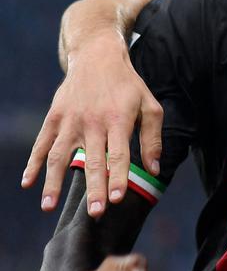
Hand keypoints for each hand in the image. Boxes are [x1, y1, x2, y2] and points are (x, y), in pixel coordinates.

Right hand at [22, 34, 162, 216]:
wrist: (98, 57)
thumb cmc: (128, 86)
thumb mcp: (149, 106)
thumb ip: (152, 138)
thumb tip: (155, 169)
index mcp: (118, 120)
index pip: (119, 155)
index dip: (118, 178)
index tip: (117, 200)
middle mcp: (93, 122)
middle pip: (92, 161)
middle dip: (94, 188)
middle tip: (94, 213)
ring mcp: (70, 121)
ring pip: (60, 156)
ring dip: (53, 182)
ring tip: (49, 207)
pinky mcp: (54, 118)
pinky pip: (41, 144)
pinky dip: (33, 163)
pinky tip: (28, 183)